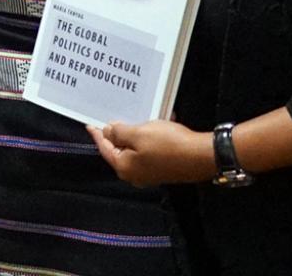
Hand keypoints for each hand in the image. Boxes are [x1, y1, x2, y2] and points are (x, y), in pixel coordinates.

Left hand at [87, 120, 215, 187]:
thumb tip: (108, 132)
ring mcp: (151, 173)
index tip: (90, 125)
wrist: (202, 156)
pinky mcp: (165, 168)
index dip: (98, 135)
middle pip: (120, 151)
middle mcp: (135, 174)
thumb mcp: (139, 133)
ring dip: (136, 133)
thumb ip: (119, 132)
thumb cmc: (168, 144)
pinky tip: (156, 123)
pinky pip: (151, 150)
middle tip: (112, 119)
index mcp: (124, 167)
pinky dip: (150, 137)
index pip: (105, 149)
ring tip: (134, 118)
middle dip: (117, 134)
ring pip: (136, 149)